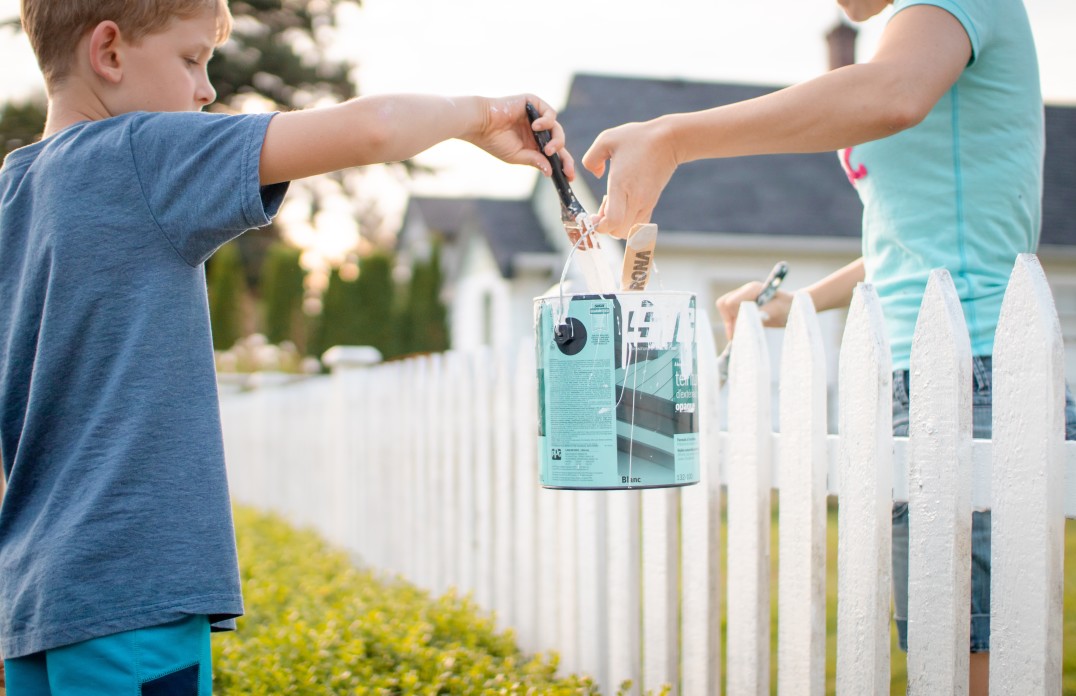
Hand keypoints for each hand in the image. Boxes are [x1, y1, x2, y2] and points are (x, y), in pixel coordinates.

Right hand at [463, 95, 574, 178]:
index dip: (563, 164)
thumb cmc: (494, 141)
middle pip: (558, 142)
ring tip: (548, 149)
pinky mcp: (534, 103)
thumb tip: (550, 171)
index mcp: (533, 144)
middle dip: (565, 156)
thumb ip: (534, 161)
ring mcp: (536, 117)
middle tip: (564, 167)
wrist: (480, 124)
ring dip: (556, 140)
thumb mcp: (516, 156)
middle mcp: (537, 130)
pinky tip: (536, 127)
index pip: (554, 154)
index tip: (570, 177)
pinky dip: (547, 121)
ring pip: (556, 128)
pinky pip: (550, 113)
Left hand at [581, 118, 678, 238]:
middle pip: (618, 232)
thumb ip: (591, 158)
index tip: (593, 217)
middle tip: (602, 208)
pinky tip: (624, 205)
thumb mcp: (606, 139)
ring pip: (628, 231)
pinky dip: (627, 222)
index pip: (613, 221)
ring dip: (616, 225)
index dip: (599, 226)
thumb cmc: (637, 138)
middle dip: (605, 226)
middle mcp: (635, 198)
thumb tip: (596, 175)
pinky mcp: (651, 202)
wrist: (669, 140)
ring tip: (613, 205)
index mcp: (621, 184)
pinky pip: (638, 225)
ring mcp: (645, 202)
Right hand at [715, 284, 792, 340]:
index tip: (743, 330)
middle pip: (723, 304)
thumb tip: (750, 319)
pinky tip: (743, 334)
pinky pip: (728, 316)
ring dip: (730, 325)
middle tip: (739, 335)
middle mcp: (744, 292)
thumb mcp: (779, 309)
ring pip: (724, 311)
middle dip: (728, 321)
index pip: (731, 302)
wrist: (793, 308)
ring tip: (742, 335)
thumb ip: (764, 311)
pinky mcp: (742, 308)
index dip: (733, 318)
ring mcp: (742, 299)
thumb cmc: (789, 306)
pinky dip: (732, 327)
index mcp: (752, 289)